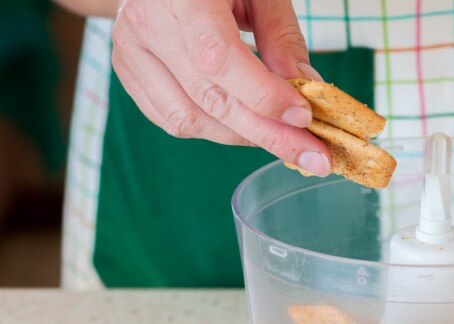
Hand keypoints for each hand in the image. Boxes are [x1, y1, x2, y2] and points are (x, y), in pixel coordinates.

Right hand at [112, 0, 330, 175]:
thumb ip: (282, 37)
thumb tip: (307, 91)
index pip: (220, 59)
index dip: (265, 95)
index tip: (304, 117)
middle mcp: (146, 24)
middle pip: (210, 99)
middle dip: (268, 134)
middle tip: (312, 155)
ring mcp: (130, 51)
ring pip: (189, 119)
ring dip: (242, 136)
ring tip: (282, 137)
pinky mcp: (127, 71)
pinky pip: (171, 119)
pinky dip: (214, 130)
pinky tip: (246, 126)